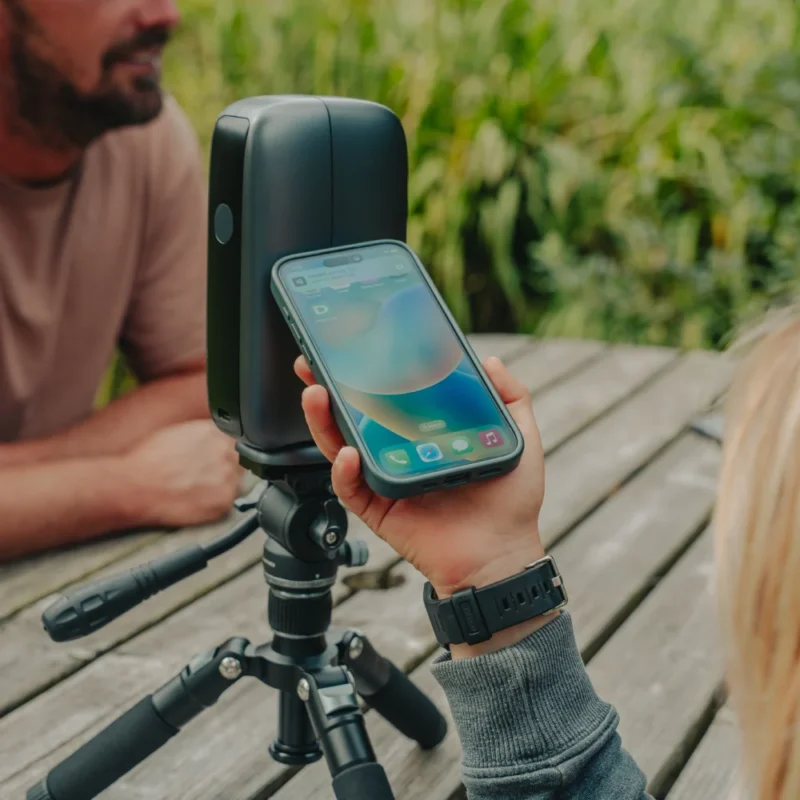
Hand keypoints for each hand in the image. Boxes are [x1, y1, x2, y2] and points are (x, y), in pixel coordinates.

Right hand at [122, 420, 241, 528]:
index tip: (217, 457)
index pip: (235, 438)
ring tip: (199, 489)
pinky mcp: (224, 500)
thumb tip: (213, 438)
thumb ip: (203, 434)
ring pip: (236, 480)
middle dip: (226, 466)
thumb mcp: (178, 432)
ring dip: (223, 484)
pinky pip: (229, 501)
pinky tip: (199, 500)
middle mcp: (226, 451)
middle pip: (239, 459)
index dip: (226, 449)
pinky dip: (217, 502)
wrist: (136, 487)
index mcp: (215, 431)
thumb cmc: (148, 461)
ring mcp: (228, 476)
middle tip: (205, 476)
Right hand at [296, 355, 555, 656]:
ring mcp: (384, 480)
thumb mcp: (519, 439)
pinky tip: (348, 454)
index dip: (366, 373)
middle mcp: (397, 454)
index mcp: (423, 435)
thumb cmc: (510, 502)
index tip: (351, 348)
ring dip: (323, 421)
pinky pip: (352, 489)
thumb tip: (488, 360)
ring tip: (317, 393)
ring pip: (341, 448)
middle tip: (313, 362)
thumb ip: (511, 398)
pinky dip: (344, 472)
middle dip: (327, 389)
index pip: (388, 397)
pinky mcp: (379, 510)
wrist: (502, 554)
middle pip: (353, 417)